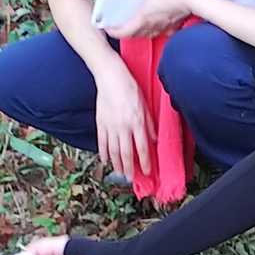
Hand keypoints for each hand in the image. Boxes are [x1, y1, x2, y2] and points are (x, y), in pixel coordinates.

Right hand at [94, 64, 154, 181]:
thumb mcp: (145, 104)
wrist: (110, 76)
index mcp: (137, 122)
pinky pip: (101, 142)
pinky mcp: (100, 122)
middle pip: (126, 152)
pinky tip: (105, 160)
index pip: (142, 147)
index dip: (144, 162)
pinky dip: (103, 153)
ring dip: (117, 163)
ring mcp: (110, 125)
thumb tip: (154, 140)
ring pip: (113, 150)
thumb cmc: (130, 87)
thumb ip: (149, 124)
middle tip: (131, 178)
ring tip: (120, 173)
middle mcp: (123, 126)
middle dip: (129, 167)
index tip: (146, 172)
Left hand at [107, 0, 195, 39]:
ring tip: (134, 22)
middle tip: (119, 25)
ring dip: (137, 31)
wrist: (192, 1)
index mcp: (142, 18)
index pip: (123, 32)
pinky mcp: (170, 28)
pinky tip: (153, 21)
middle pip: (133, 35)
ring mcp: (161, 29)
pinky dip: (152, 28)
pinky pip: (158, 32)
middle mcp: (150, 27)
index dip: (113, 32)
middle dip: (124, 31)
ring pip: (144, 34)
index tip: (108, 28)